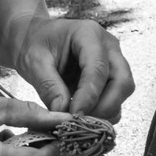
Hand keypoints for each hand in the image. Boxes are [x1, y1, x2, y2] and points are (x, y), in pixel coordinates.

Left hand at [14, 15, 133, 118]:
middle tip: (81, 121)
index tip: (75, 115)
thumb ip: (49, 86)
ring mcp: (113, 61)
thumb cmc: (32, 43)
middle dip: (106, 106)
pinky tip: (83, 116)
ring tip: (79, 119)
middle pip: (122, 81)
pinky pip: (116, 98)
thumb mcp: (33, 62)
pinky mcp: (110, 76)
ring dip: (106, 110)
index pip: (98, 68)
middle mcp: (108, 46)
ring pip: (122, 92)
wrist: (33, 38)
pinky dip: (103, 111)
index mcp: (89, 34)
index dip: (90, 95)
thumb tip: (63, 112)